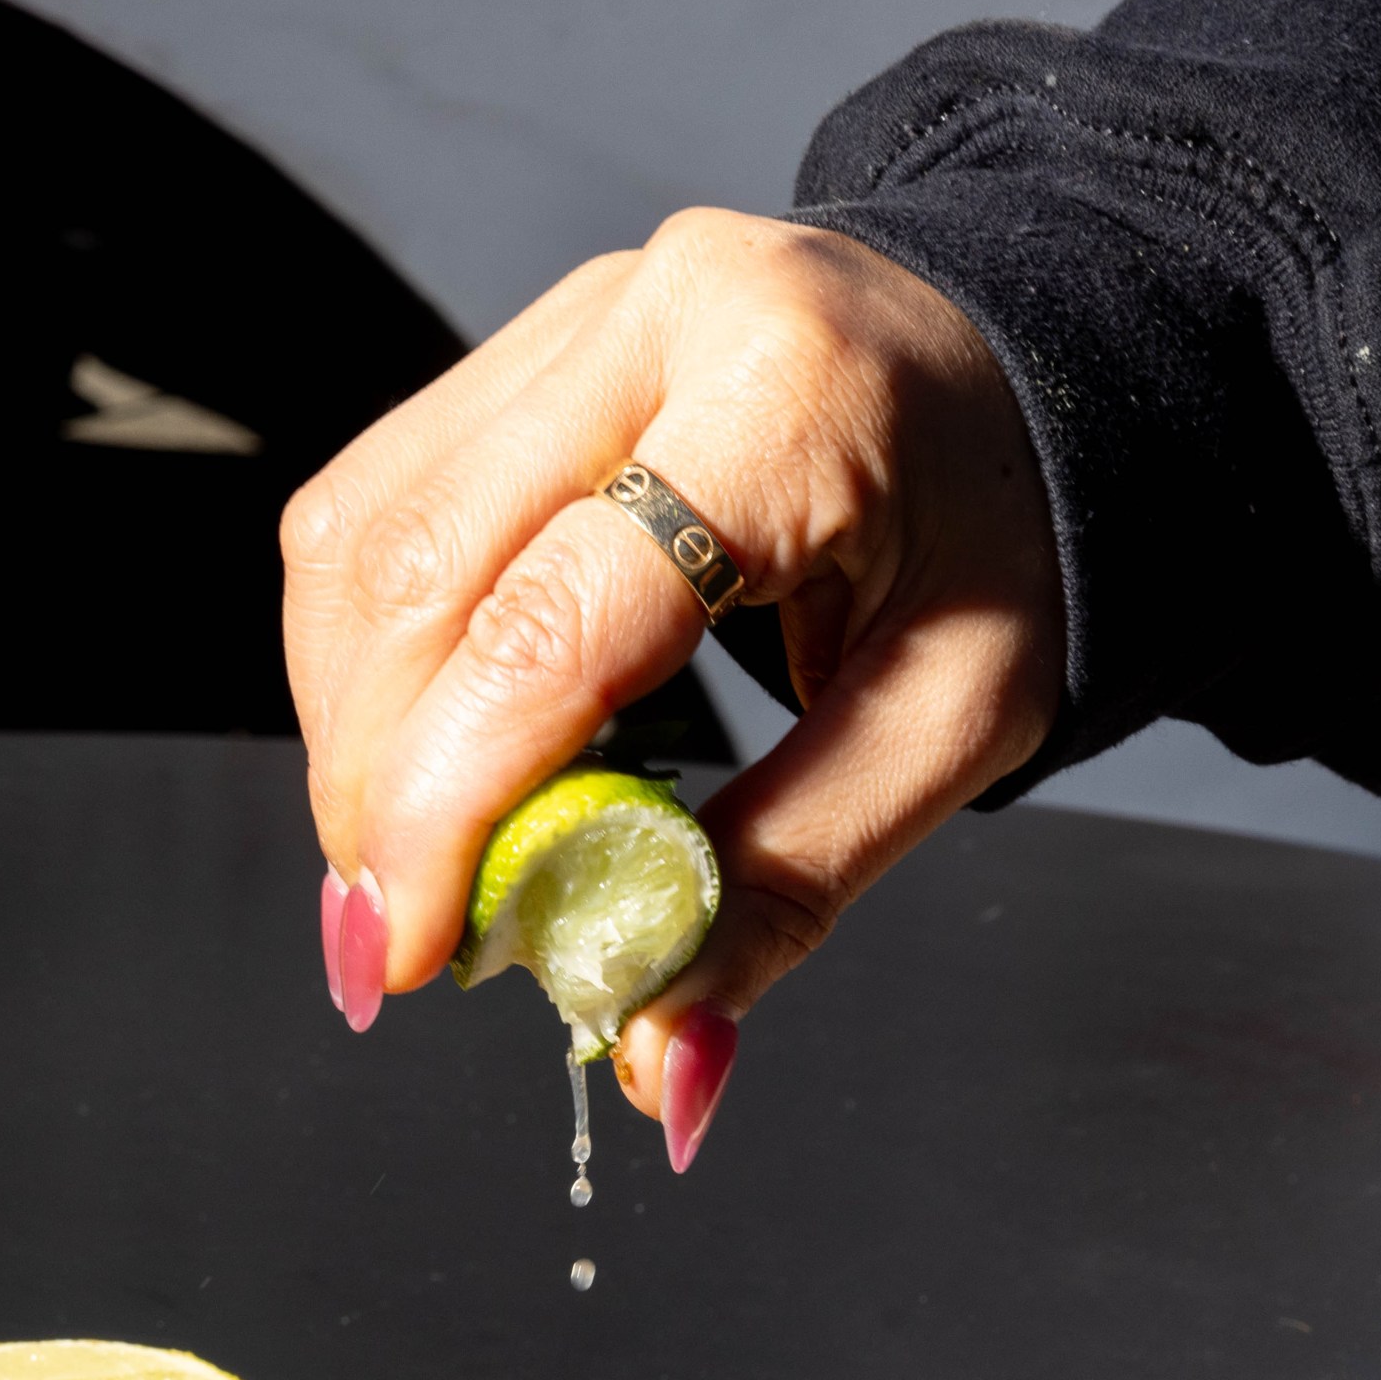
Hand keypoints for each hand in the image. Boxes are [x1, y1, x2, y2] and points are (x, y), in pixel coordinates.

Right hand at [282, 211, 1063, 1166]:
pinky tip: (417, 751)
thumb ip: (792, 886)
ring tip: (405, 863)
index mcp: (789, 396)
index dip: (451, 806)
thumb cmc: (1007, 539)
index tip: (412, 953)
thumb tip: (661, 1064)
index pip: (553, 621)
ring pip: (360, 538)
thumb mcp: (952, 725)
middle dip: (377, 789)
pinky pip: (375, 508)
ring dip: (348, 729)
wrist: (1032, 369)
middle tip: (396, 942)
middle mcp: (656, 315)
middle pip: (417, 575)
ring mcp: (573, 316)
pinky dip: (367, 658)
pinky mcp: (521, 348)